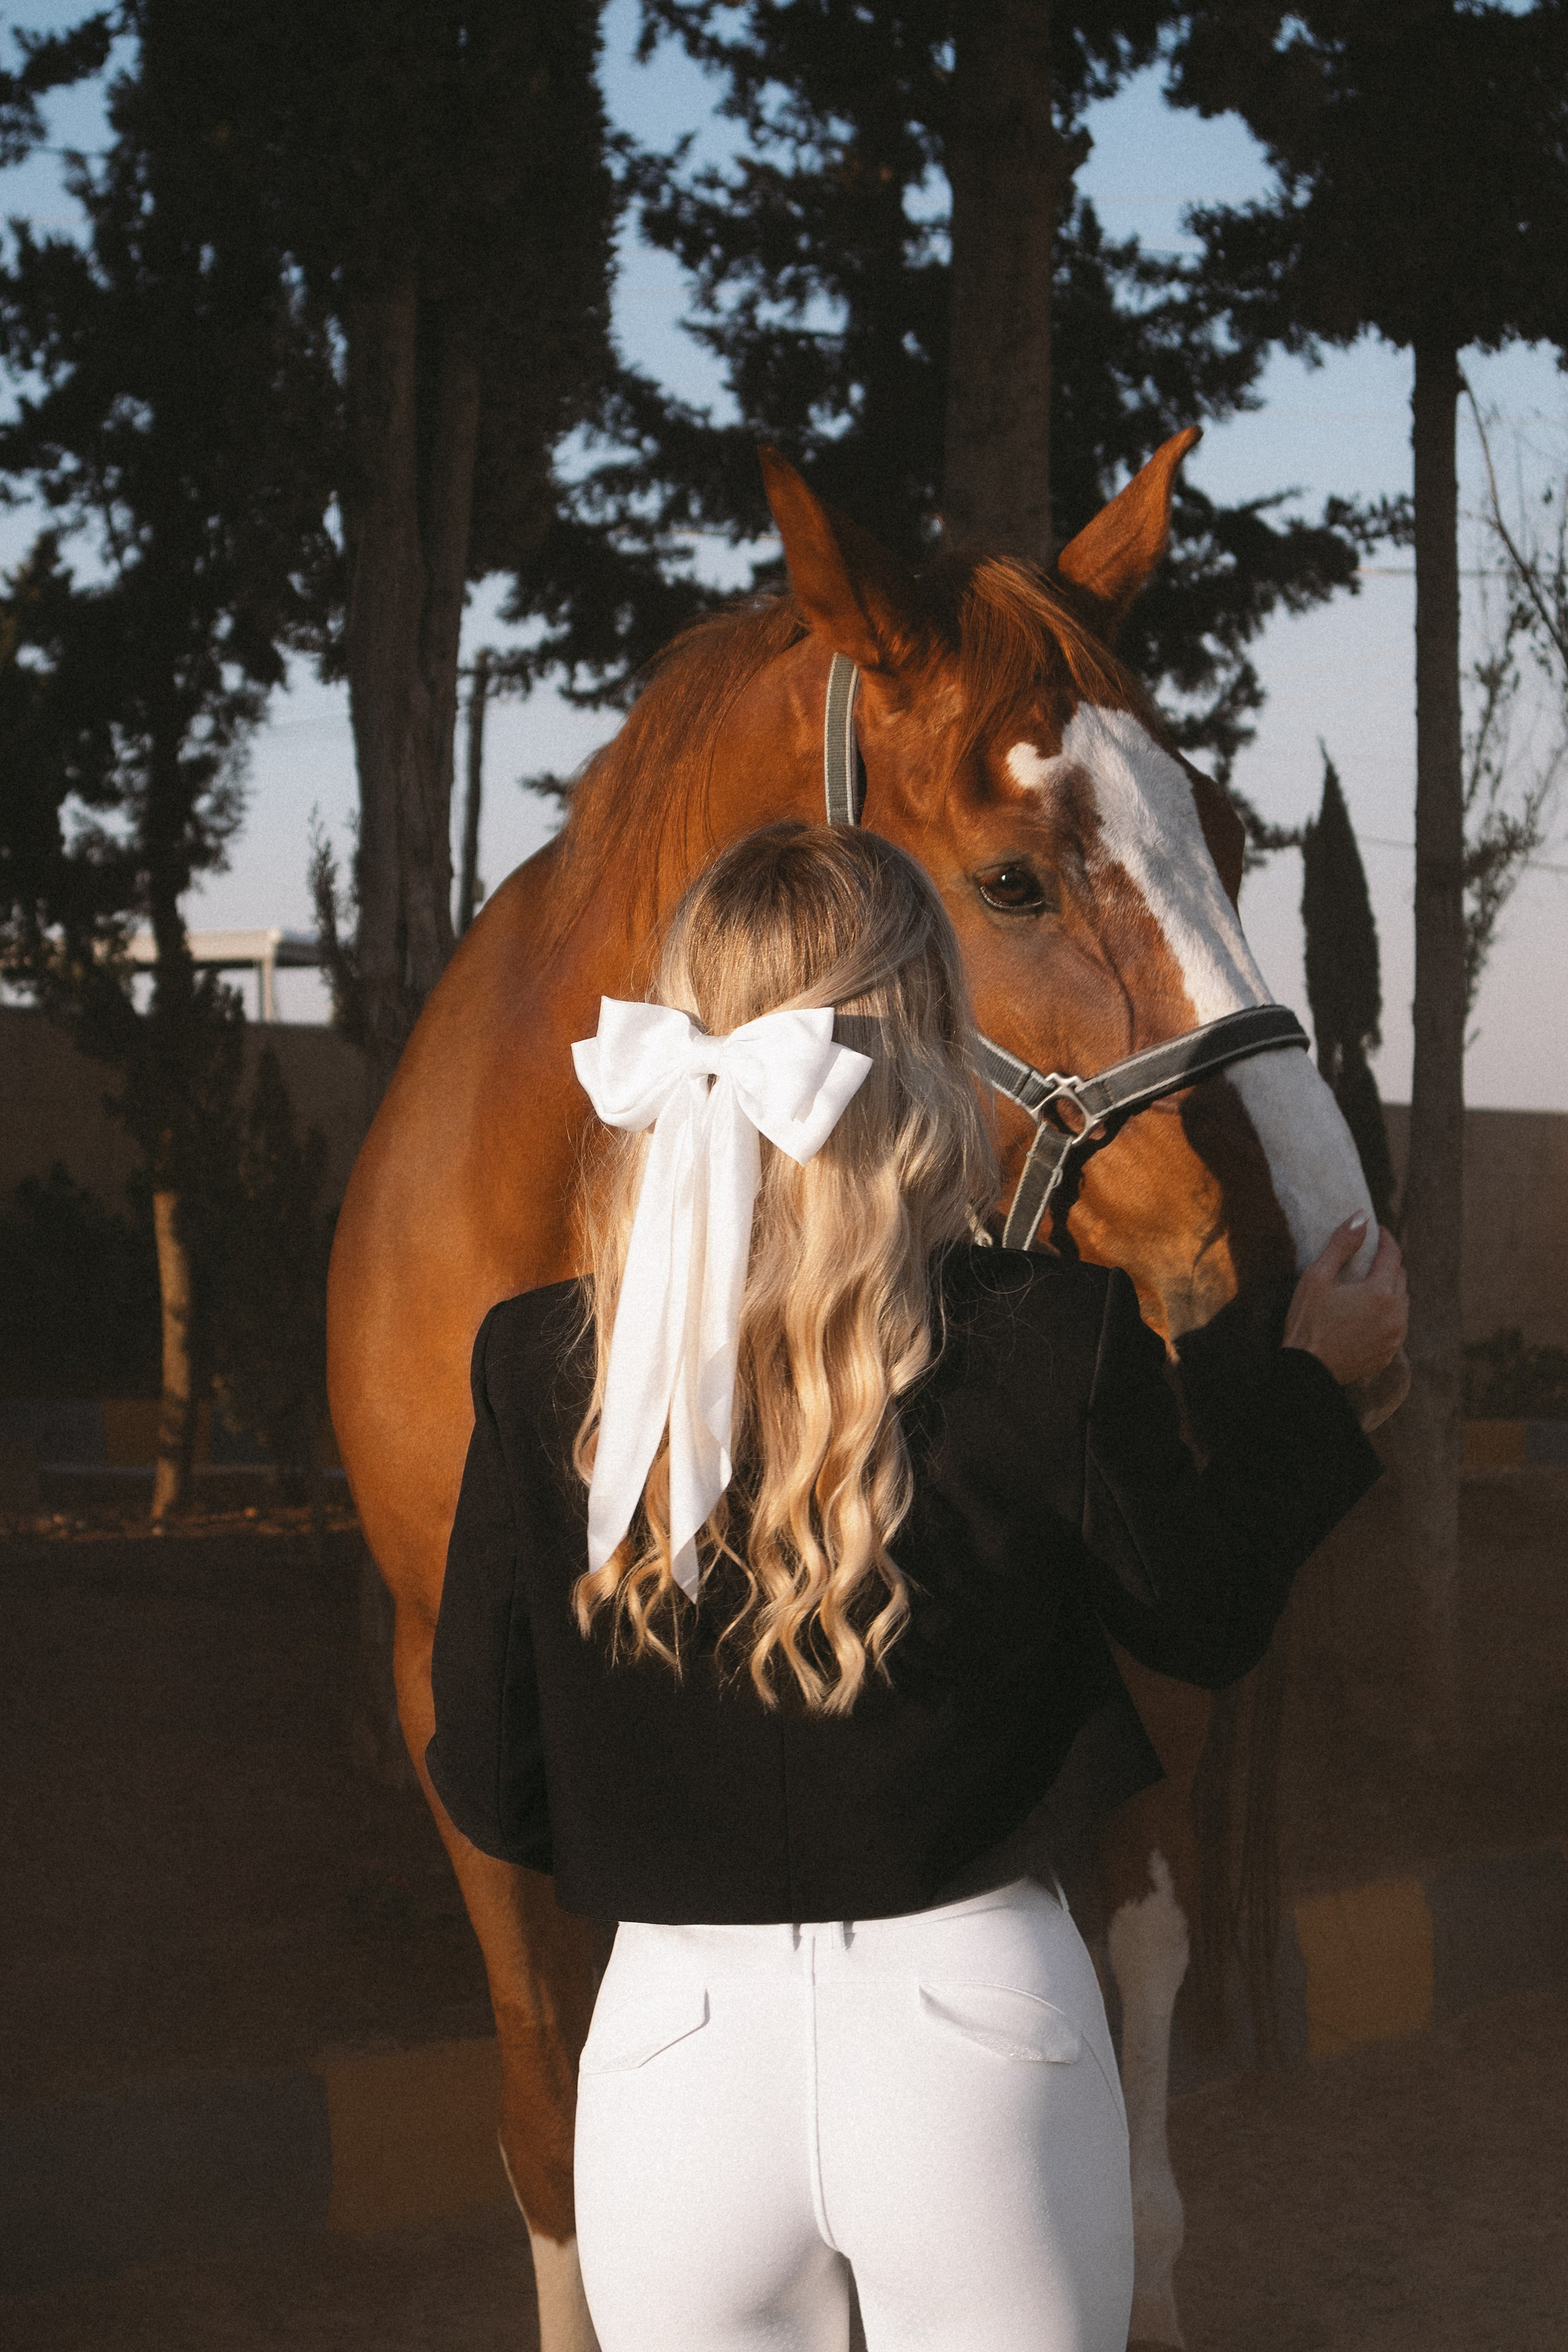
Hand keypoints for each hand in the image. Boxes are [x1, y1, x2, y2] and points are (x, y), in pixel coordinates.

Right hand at [1282, 1215, 1408, 1387]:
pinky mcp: (1388, 1354)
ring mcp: (1394, 1337)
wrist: (1306, 1372)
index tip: (1376, 1231)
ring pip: (1402, 1302)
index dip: (1385, 1239)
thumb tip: (1361, 1216)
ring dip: (1390, 1289)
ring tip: (1368, 1285)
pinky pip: (1396, 1326)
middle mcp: (1395, 1315)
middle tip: (1370, 1256)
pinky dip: (1387, 1314)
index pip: (1393, 1254)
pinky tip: (1368, 1313)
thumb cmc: (1307, 1322)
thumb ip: (1342, 1245)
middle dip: (1388, 1263)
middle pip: (1401, 1277)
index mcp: (1380, 1293)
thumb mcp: (1317, 1277)